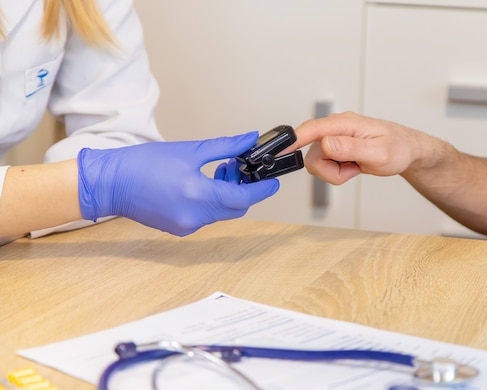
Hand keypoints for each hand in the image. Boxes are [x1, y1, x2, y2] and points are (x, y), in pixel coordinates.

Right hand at [77, 132, 278, 235]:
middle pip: (235, 208)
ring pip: (221, 213)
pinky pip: (205, 217)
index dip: (263, 190)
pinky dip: (211, 203)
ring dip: (226, 195)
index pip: (244, 198)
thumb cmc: (143, 164)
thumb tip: (248, 139)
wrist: (110, 183)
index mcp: (199, 195)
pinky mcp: (178, 229)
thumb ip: (224, 147)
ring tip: (216, 171)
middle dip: (243, 189)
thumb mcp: (190, 150)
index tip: (274, 182)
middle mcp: (195, 216)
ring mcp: (187, 226)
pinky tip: (201, 185)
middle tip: (237, 167)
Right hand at [291, 112, 422, 184]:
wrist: (406, 151)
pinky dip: (338, 172)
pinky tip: (353, 167)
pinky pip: (325, 165)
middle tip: (352, 169)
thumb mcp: (378, 153)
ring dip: (334, 172)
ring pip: (317, 162)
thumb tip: (326, 144)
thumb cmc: (398, 149)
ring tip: (355, 167)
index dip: (293, 140)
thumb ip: (350, 148)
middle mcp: (336, 128)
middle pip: (312, 153)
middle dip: (329, 169)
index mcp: (345, 123)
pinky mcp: (335, 148)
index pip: (312, 129)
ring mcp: (334, 139)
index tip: (279, 150)